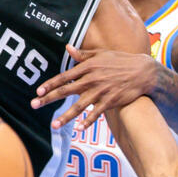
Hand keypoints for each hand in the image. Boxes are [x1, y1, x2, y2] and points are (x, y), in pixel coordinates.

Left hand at [31, 45, 155, 129]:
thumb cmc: (120, 61)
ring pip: (80, 106)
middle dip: (49, 99)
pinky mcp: (111, 101)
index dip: (50, 84)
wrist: (143, 71)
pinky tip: (79, 129)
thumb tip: (67, 48)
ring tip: (54, 125)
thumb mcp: (101, 54)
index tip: (38, 91)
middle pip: (66, 91)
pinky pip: (97, 113)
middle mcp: (92, 79)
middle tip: (34, 105)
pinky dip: (88, 121)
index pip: (64, 77)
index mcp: (88, 67)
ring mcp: (101, 91)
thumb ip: (83, 54)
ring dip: (66, 116)